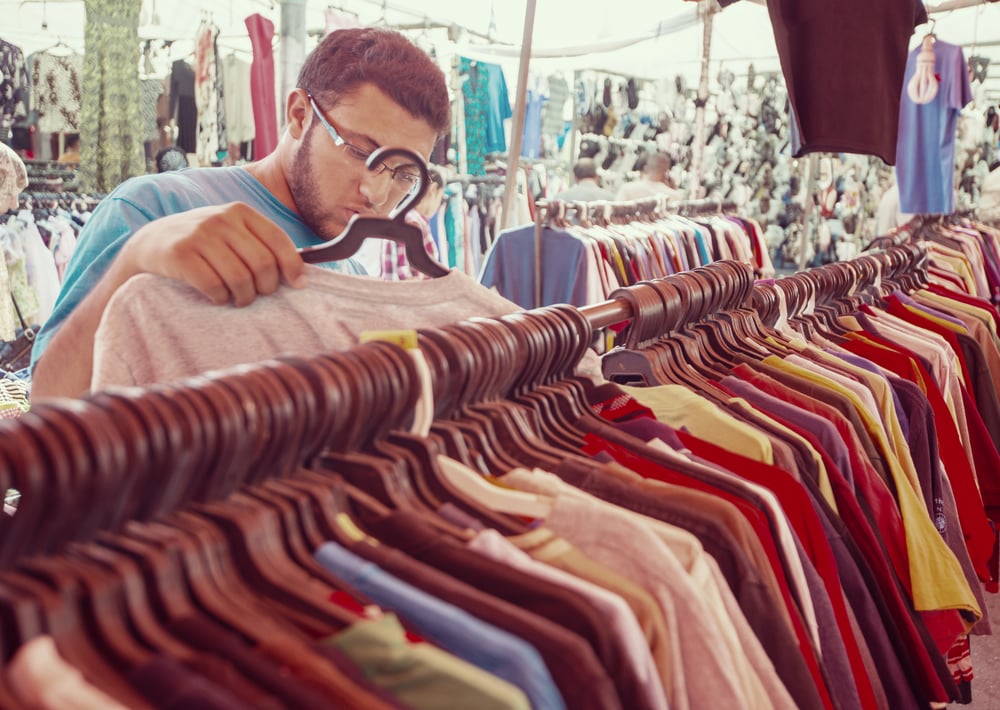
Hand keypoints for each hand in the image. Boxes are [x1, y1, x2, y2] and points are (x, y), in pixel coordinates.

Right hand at [120, 202, 307, 306]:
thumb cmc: (205, 245)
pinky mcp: (180, 254)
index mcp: (241, 212)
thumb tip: (302, 277)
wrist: (152, 243)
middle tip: (257, 294)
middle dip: (266, 288)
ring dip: (244, 297)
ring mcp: (199, 235)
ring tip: (239, 299)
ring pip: (240, 279)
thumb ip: (262, 246)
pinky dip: (220, 298)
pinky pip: (214, 287)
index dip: (293, 267)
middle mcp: (221, 218)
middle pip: (262, 264)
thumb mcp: (233, 234)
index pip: (279, 241)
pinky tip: (218, 297)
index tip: (298, 286)